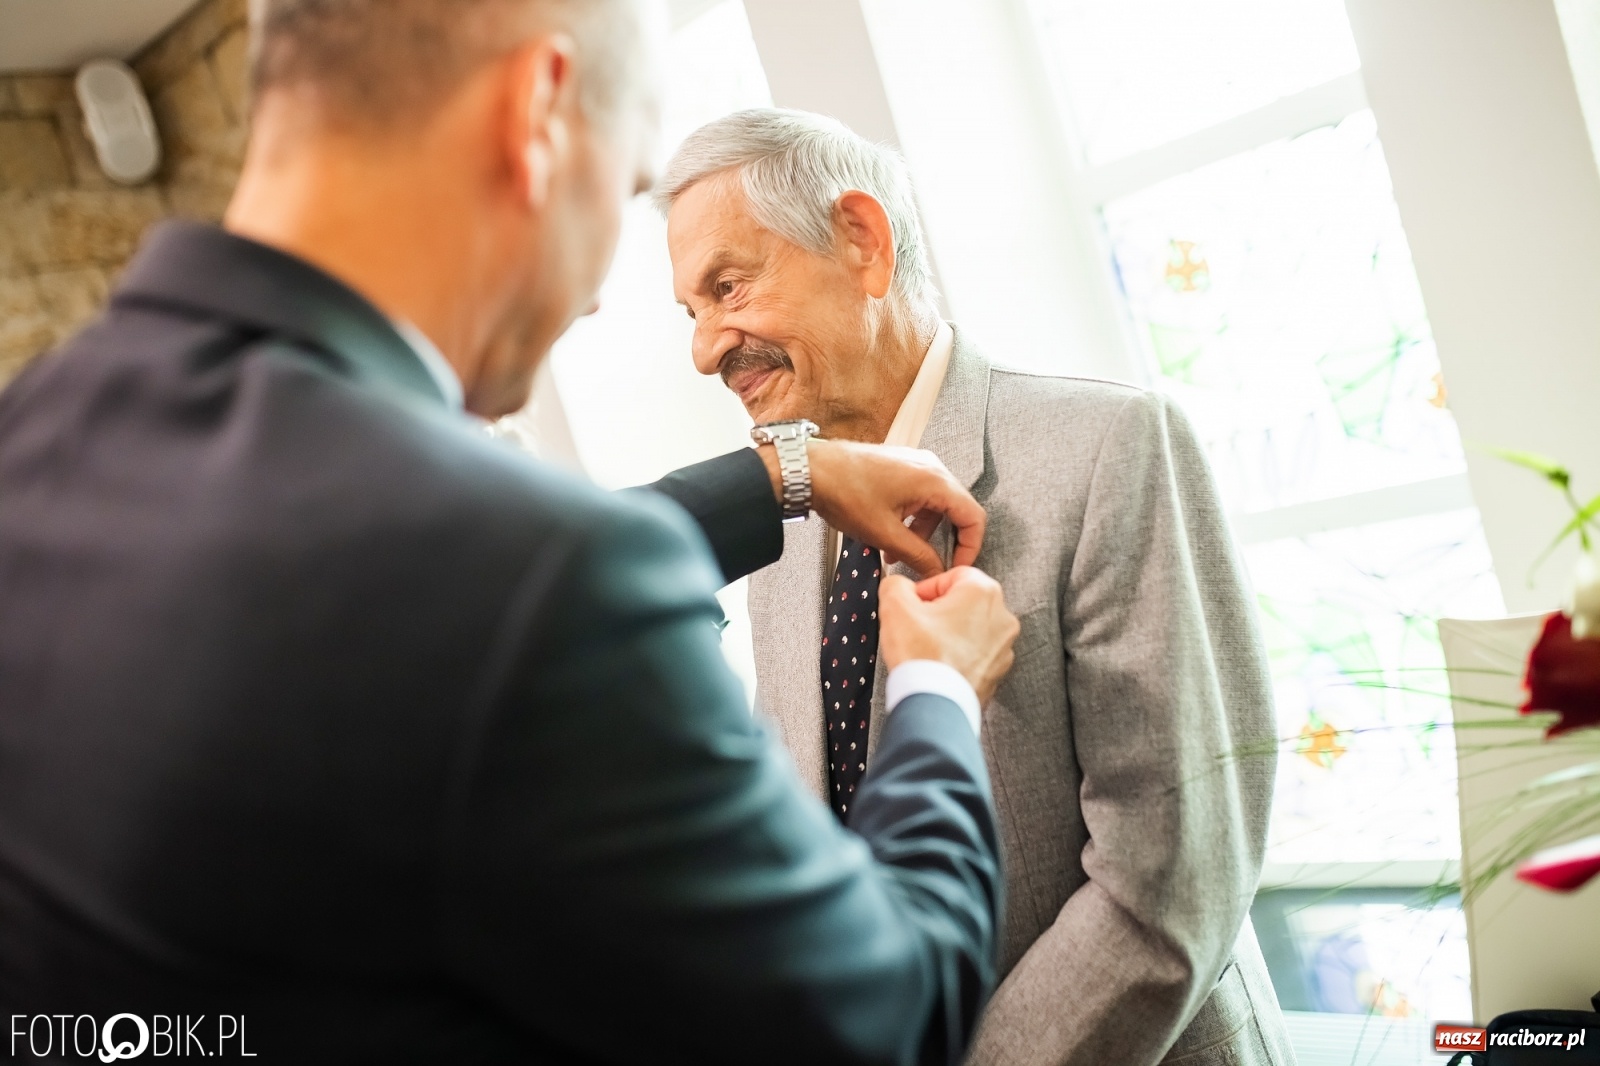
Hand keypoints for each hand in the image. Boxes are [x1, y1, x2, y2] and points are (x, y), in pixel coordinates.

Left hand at [758, 439, 984, 576]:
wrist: (811, 470)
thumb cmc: (845, 493)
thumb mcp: (885, 534)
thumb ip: (918, 556)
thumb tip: (938, 572)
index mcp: (935, 480)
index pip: (973, 516)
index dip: (970, 547)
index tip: (956, 568)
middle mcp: (931, 467)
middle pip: (955, 511)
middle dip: (941, 543)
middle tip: (926, 565)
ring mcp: (916, 465)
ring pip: (934, 507)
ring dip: (921, 534)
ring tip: (896, 555)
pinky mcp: (901, 467)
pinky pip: (919, 497)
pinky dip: (911, 520)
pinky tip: (889, 537)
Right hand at [879, 567, 1018, 705]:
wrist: (936, 706)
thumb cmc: (922, 655)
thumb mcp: (896, 607)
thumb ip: (896, 585)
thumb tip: (899, 586)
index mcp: (983, 591)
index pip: (951, 576)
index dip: (926, 590)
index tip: (912, 607)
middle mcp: (1002, 615)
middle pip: (963, 602)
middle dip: (939, 612)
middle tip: (917, 628)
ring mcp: (1004, 646)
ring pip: (971, 628)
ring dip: (950, 634)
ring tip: (928, 649)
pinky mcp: (999, 670)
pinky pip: (976, 654)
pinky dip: (960, 656)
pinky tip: (940, 665)